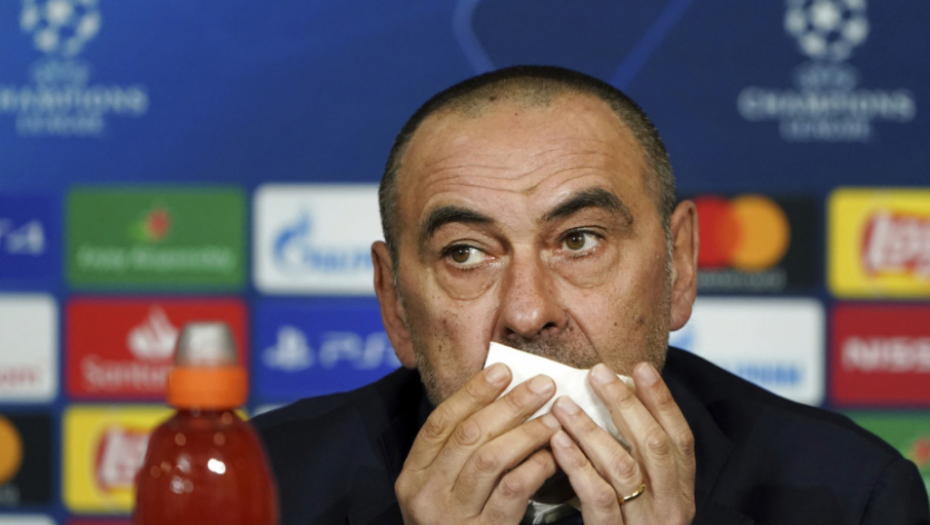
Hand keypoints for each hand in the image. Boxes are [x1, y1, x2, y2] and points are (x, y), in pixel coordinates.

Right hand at [395, 363, 561, 524]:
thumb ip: (464, 455)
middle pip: (468, 434)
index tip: (504, 369)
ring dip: (527, 432)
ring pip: (490, 458)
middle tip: (543, 384)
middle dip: (509, 404)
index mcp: (412, 478)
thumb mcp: (448, 493)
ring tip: (555, 417)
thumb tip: (502, 397)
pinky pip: (512, 491)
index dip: (473, 392)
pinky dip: (535, 467)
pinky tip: (553, 455)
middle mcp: (424, 497)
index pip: (439, 422)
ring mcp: (451, 519)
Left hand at [550, 362, 695, 523]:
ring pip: (623, 467)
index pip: (680, 438)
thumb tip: (615, 404)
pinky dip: (577, 465)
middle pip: (653, 445)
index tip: (640, 367)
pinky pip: (598, 497)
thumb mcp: (641, 500)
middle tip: (597, 372)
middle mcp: (672, 510)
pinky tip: (557, 442)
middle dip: (625, 404)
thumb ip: (634, 461)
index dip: (662, 401)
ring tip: (563, 404)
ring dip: (591, 430)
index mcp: (682, 495)